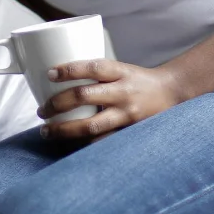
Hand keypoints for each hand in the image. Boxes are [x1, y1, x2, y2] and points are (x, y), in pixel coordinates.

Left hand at [36, 60, 184, 141]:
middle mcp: (124, 92)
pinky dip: (82, 144)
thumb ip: (95, 74)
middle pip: (86, 96)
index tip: (50, 74)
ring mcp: (127, 115)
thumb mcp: (120, 69)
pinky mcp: (129, 133)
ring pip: (91, 126)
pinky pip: (102, 142)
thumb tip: (55, 78)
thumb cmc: (137, 80)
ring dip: (64, 130)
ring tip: (46, 131)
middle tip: (41, 110)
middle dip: (58, 104)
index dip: (70, 70)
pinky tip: (67, 146)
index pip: (93, 67)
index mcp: (120, 72)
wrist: (172, 93)